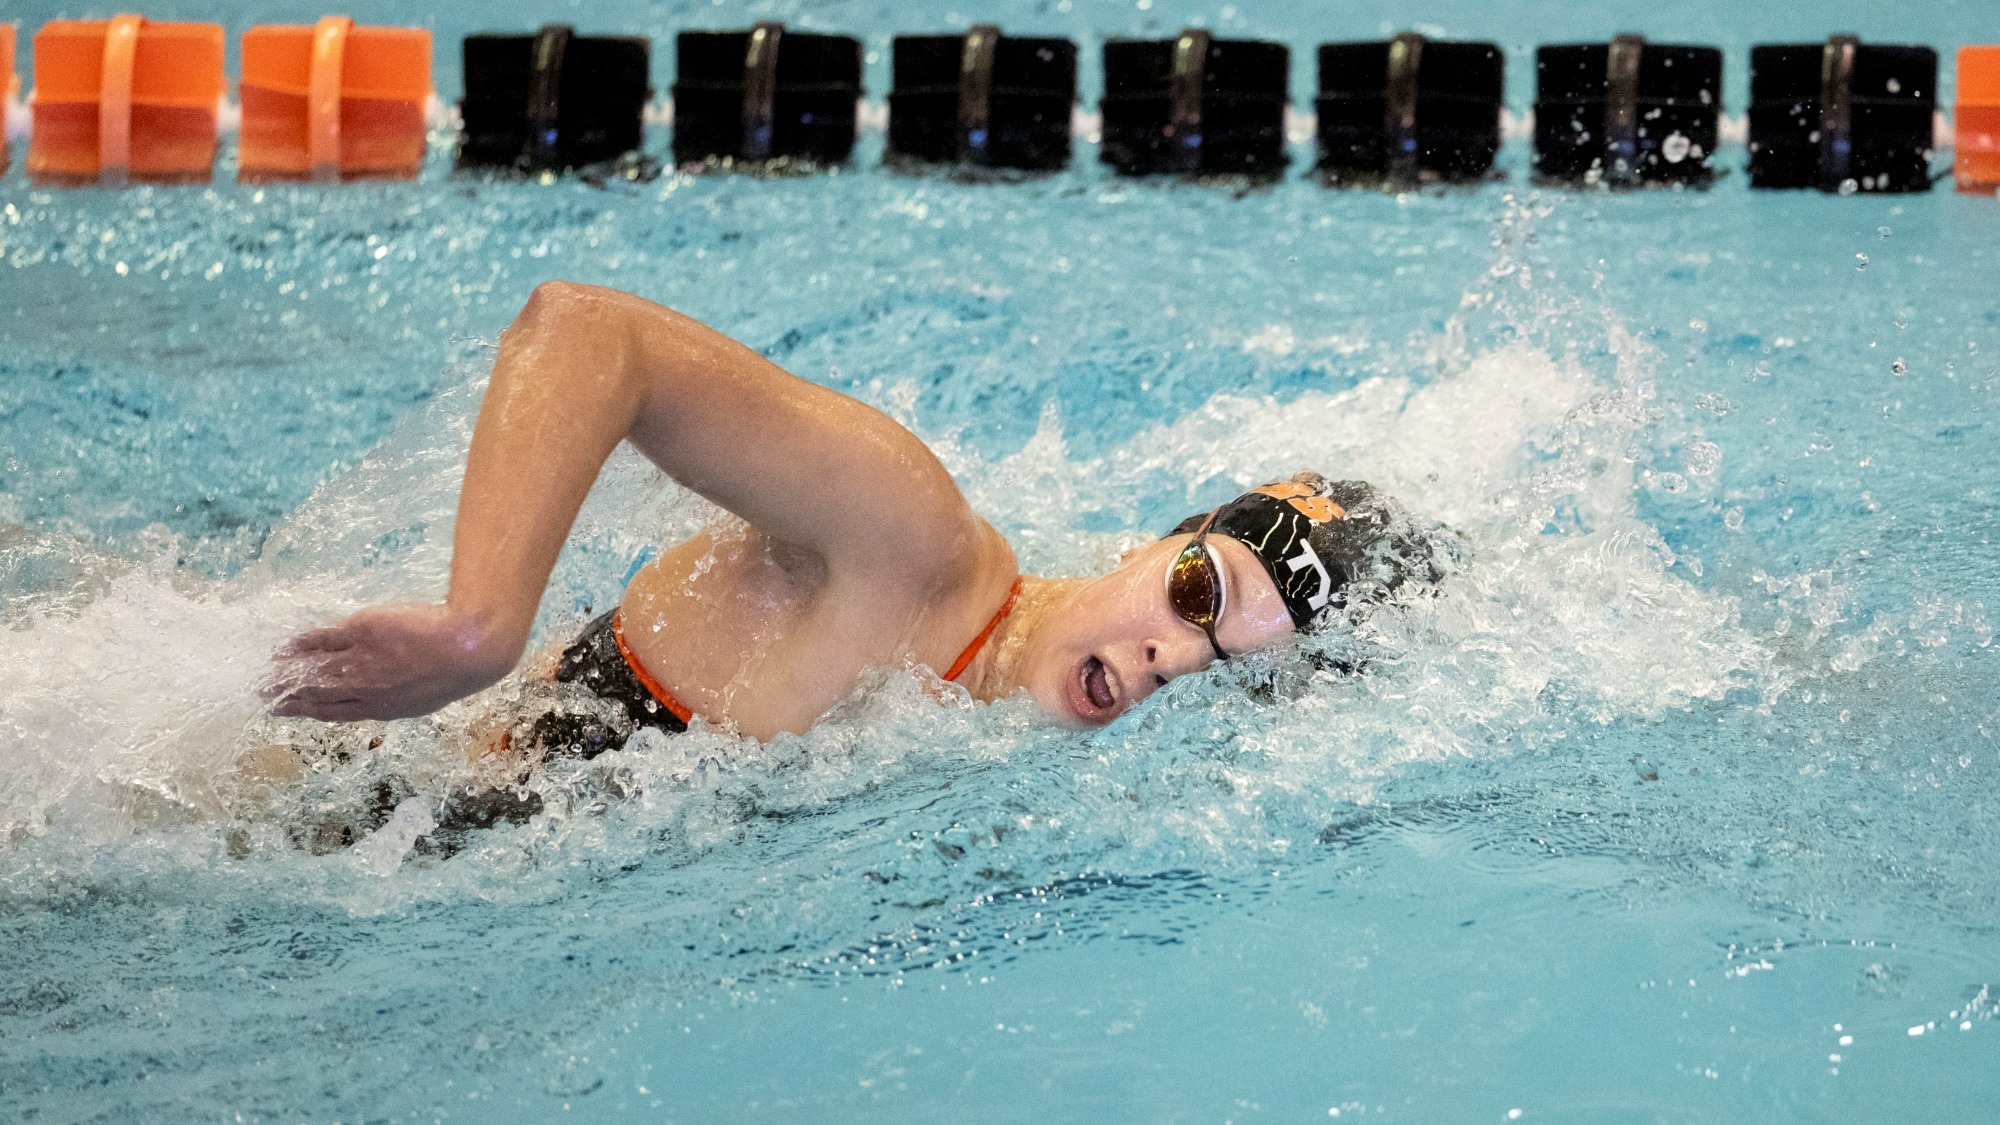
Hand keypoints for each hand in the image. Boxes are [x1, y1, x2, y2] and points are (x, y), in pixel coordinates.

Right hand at [268, 602, 520, 721]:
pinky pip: (323, 640)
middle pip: (316, 693)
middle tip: (262, 695)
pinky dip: (302, 644)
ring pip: (314, 668)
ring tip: (267, 670)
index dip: (306, 712)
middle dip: (287, 695)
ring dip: (287, 670)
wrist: (468, 647)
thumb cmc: (457, 668)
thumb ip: (396, 694)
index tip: (283, 711)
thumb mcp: (423, 694)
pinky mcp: (360, 632)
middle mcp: (365, 688)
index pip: (334, 713)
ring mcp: (360, 661)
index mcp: (382, 708)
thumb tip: (379, 691)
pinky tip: (287, 645)